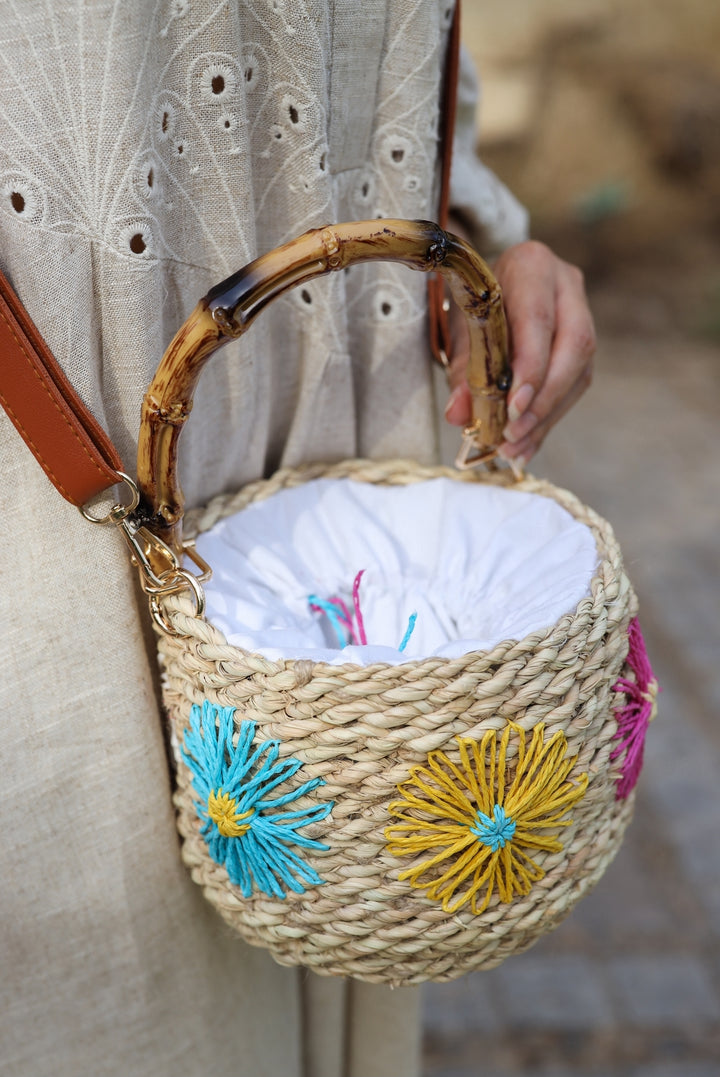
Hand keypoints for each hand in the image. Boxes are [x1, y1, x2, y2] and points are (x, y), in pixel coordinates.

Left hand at [444, 240, 595, 464]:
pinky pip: (576, 385)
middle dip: (544, 398)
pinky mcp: (585, 345)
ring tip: (515, 446)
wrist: (492, 287)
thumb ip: (462, 370)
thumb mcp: (462, 329)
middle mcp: (566, 286)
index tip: (514, 407)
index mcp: (532, 267)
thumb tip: (459, 414)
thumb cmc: (476, 303)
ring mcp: (582, 314)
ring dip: (547, 416)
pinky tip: (527, 443)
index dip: (532, 367)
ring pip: (580, 370)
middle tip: (513, 432)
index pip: (539, 320)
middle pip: (574, 346)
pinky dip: (549, 418)